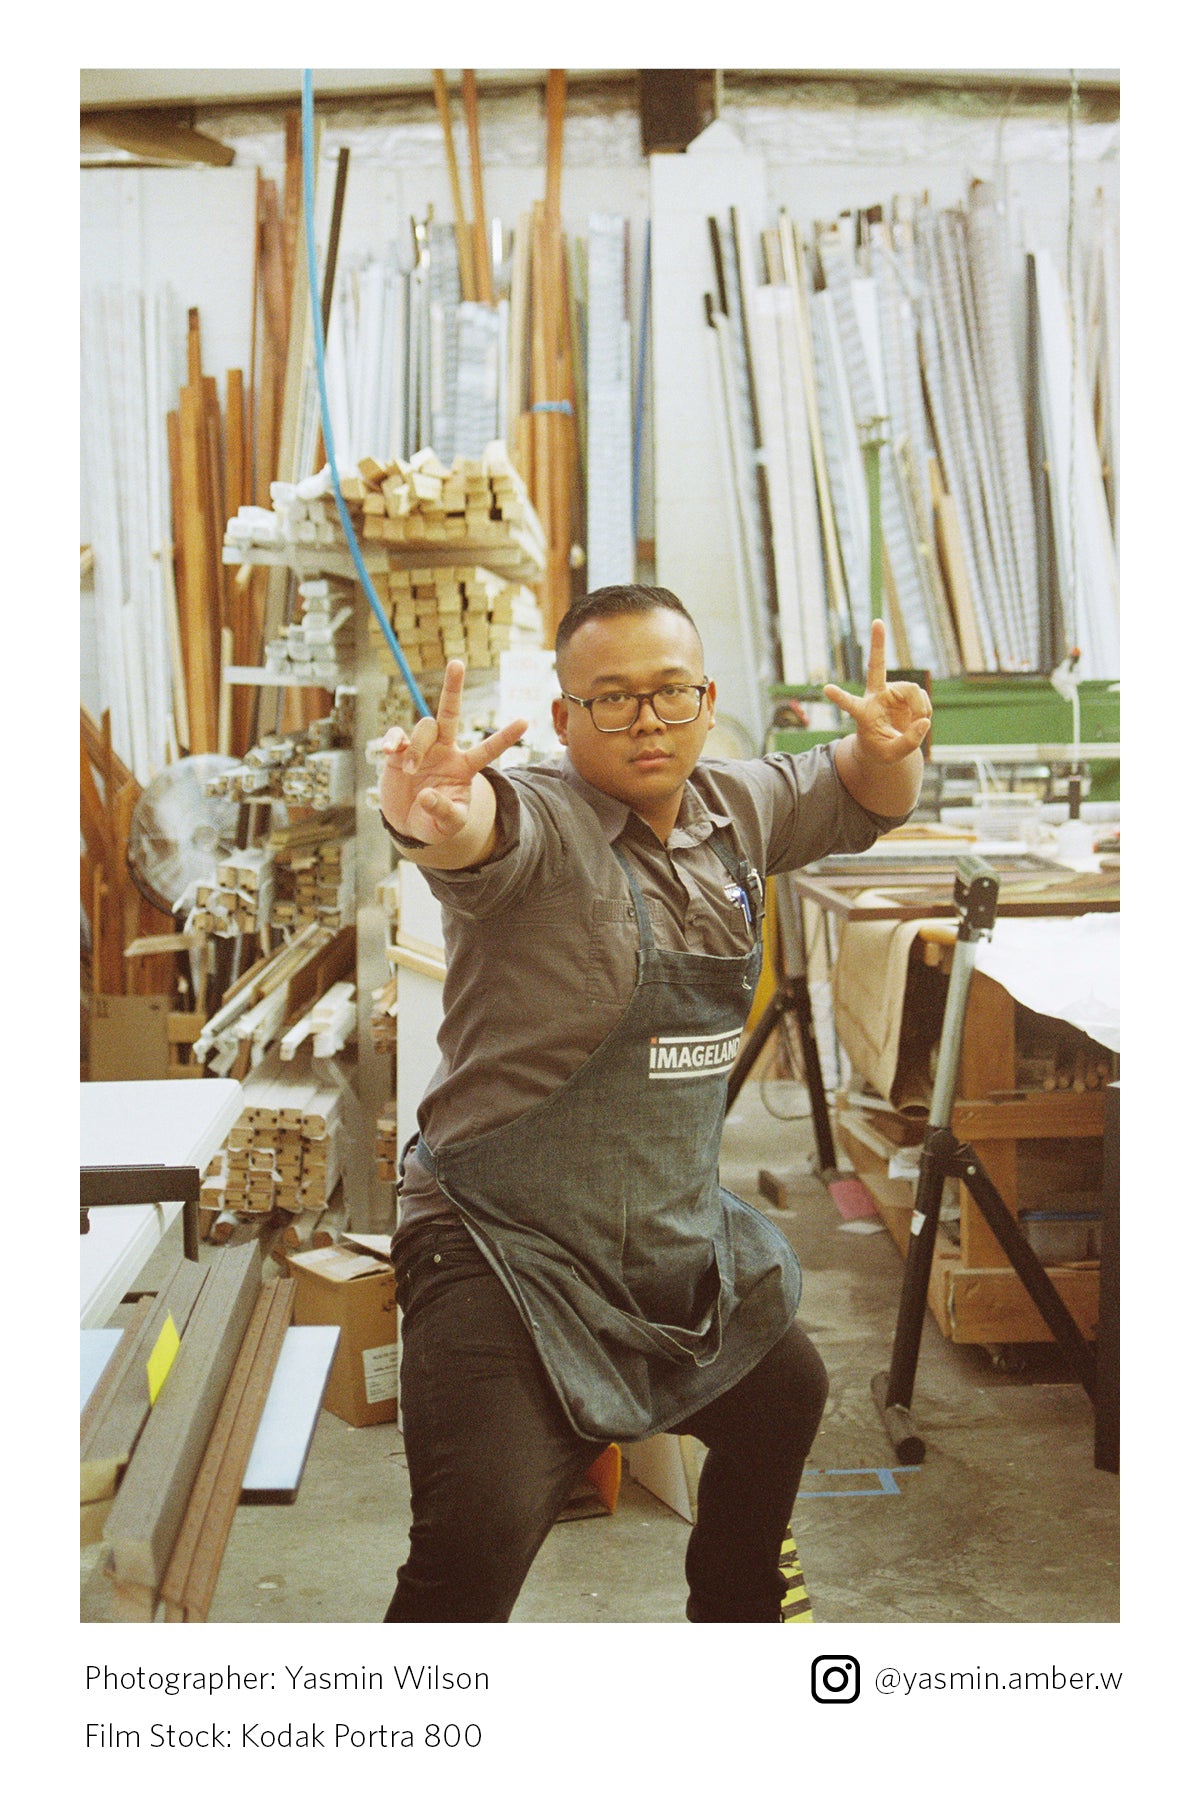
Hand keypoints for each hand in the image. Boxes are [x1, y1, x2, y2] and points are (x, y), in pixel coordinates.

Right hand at [379, 660, 526, 845]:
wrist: (408, 823)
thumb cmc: (435, 823)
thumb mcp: (447, 826)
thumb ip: (444, 812)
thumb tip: (427, 796)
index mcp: (463, 767)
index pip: (488, 750)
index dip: (505, 737)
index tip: (526, 721)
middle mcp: (445, 751)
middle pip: (449, 712)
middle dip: (452, 688)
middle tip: (457, 662)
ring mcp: (422, 748)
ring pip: (423, 728)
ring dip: (418, 747)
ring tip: (410, 771)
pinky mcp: (399, 751)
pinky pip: (397, 735)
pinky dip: (393, 740)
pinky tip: (390, 752)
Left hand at [823, 620, 930, 764]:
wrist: (888, 744)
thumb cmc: (882, 750)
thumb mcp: (893, 755)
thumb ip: (909, 742)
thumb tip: (924, 721)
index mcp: (862, 713)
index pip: (850, 704)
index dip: (840, 697)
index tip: (826, 689)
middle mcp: (875, 696)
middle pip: (877, 667)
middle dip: (878, 645)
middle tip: (877, 621)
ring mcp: (891, 692)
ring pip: (913, 691)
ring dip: (921, 709)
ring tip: (918, 724)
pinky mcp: (905, 693)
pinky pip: (922, 698)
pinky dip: (925, 711)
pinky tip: (919, 720)